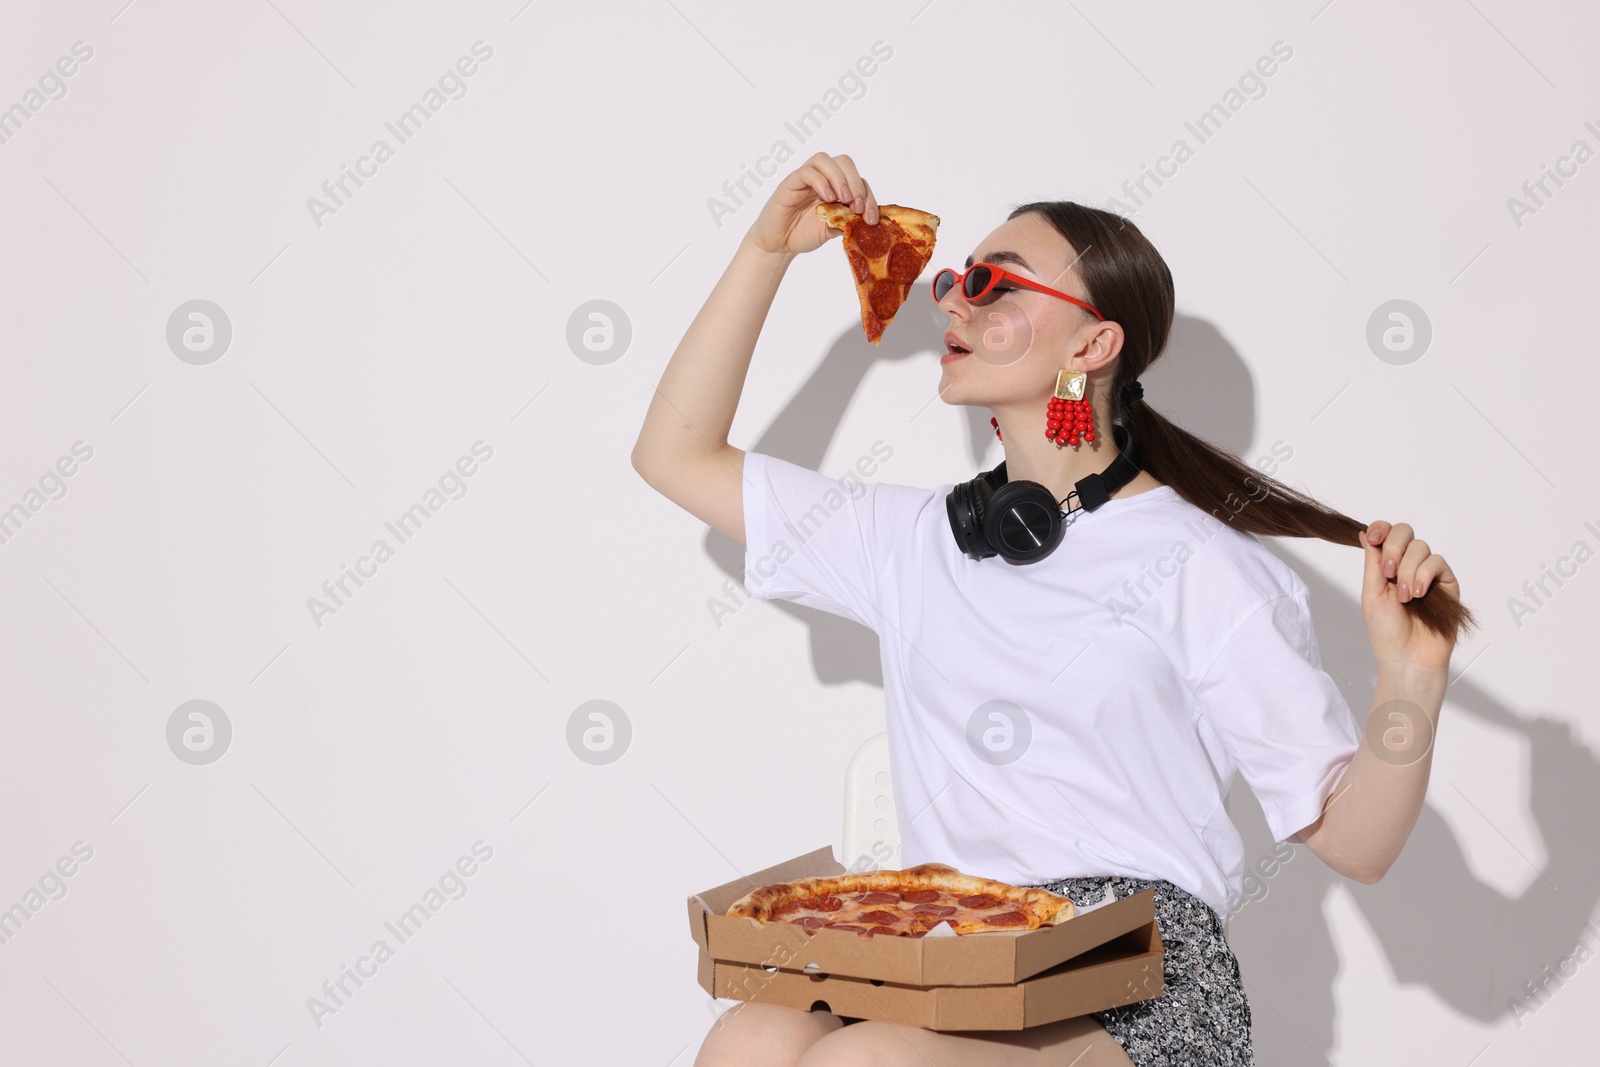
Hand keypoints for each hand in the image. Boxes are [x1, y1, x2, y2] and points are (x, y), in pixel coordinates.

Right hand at [744, 152, 877, 256]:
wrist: (778, 244)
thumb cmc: (803, 233)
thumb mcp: (831, 231)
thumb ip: (846, 222)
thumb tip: (865, 219)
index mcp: (835, 186)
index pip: (858, 180)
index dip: (868, 197)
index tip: (871, 218)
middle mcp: (822, 177)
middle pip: (844, 162)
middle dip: (855, 183)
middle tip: (857, 206)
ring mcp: (806, 178)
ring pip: (824, 160)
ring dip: (839, 178)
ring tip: (843, 200)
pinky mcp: (790, 182)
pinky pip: (807, 172)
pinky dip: (820, 182)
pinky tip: (827, 198)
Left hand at [1360, 519, 1458, 670]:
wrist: (1408, 658)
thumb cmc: (1387, 632)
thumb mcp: (1371, 593)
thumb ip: (1372, 562)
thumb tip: (1364, 533)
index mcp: (1385, 568)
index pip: (1386, 535)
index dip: (1381, 529)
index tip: (1373, 537)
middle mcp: (1407, 567)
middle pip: (1405, 533)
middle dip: (1393, 548)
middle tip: (1388, 572)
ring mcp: (1428, 574)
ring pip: (1421, 548)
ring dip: (1408, 570)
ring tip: (1405, 597)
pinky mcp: (1447, 584)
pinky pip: (1438, 563)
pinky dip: (1425, 574)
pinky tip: (1418, 594)